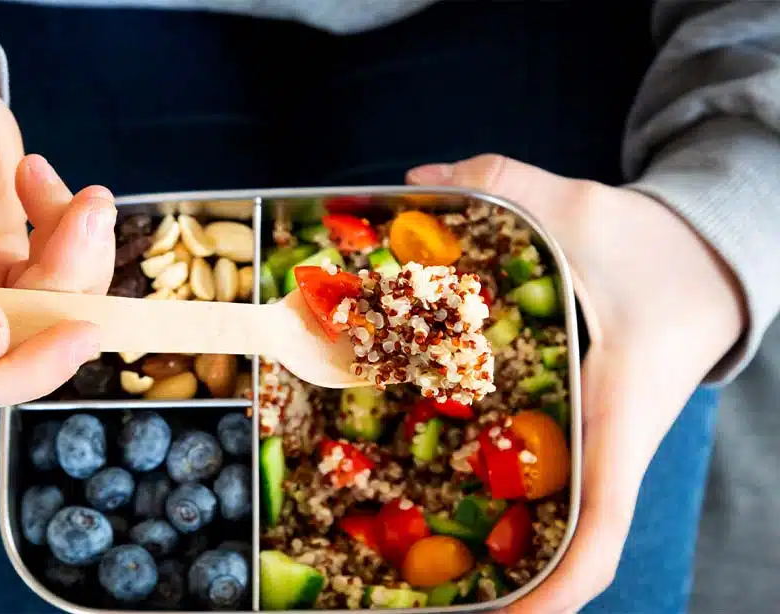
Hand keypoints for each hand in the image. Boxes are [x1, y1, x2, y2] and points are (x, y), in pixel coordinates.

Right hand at [0, 16, 117, 418]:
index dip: (15, 372)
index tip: (77, 326)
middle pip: (4, 361)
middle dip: (61, 297)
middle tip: (89, 226)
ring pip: (44, 323)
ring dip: (78, 259)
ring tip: (82, 198)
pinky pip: (57, 287)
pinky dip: (73, 239)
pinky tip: (42, 184)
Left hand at [407, 155, 744, 612]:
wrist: (707, 260)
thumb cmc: (657, 248)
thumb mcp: (582, 207)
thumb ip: (502, 182)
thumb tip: (417, 181)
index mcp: (622, 411)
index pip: (606, 518)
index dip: (565, 582)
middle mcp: (608, 444)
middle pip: (566, 540)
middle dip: (511, 583)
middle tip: (426, 598)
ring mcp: (595, 443)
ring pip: (552, 517)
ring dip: (500, 549)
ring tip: (417, 567)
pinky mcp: (580, 428)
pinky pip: (541, 477)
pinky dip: (499, 495)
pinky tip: (429, 481)